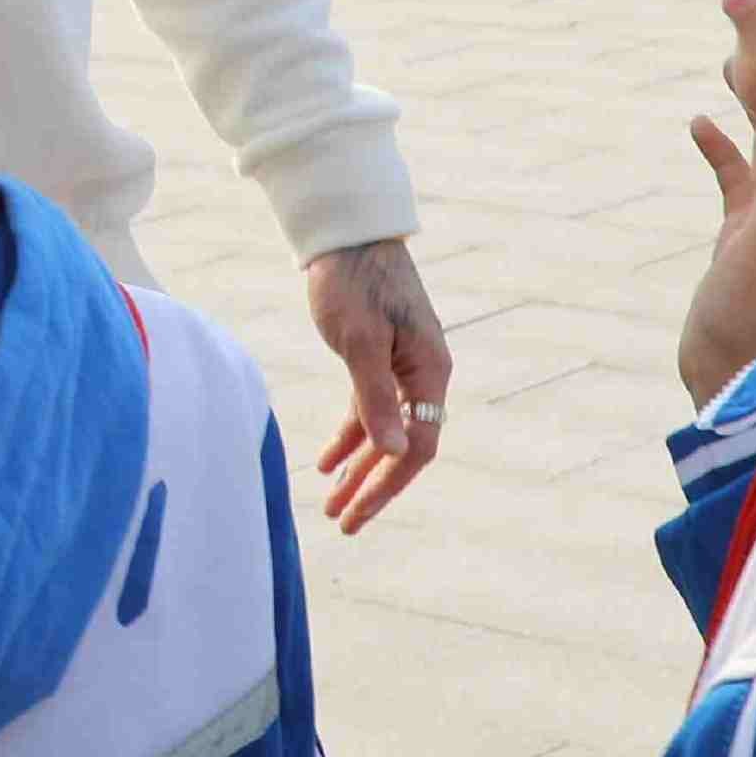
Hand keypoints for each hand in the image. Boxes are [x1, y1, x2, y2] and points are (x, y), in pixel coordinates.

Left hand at [299, 237, 449, 536]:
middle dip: (371, 486)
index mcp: (430, 372)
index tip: (358, 511)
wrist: (345, 233)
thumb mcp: (359, 342)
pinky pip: (367, 409)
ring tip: (330, 502)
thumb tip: (393, 454)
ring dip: (357, 467)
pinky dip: (348, 435)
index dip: (389, 484)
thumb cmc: (353, 282)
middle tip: (342, 523)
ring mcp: (401, 367)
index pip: (418, 446)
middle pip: (401, 446)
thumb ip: (376, 399)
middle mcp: (423, 375)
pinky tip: (326, 462)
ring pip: (382, 431)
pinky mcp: (378, 358)